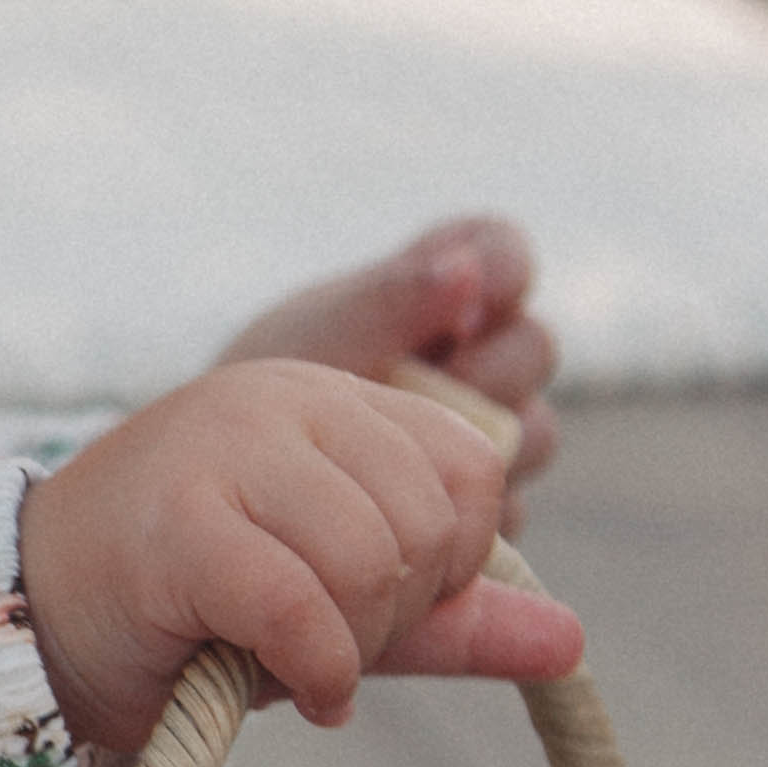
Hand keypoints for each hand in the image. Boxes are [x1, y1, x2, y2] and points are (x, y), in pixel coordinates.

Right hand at [17, 360, 585, 759]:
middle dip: (400, 614)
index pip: (471, 467)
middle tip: (330, 646)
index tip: (380, 607)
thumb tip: (571, 645)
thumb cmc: (187, 614)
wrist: (29, 630)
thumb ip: (452, 617)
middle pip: (432, 521)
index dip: (454, 562)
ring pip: (374, 563)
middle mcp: (277, 400)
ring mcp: (223, 450)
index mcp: (323, 396)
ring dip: (352, 650)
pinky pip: (305, 610)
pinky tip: (291, 693)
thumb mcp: (338, 605)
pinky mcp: (181, 524)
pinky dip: (318, 675)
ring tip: (296, 663)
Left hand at [213, 212, 559, 488]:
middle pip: (532, 348)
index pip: (501, 255)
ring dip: (486, 441)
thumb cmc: (271, 389)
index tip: (464, 307)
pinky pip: (506, 504)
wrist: (234, 488)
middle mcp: (475, 354)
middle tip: (440, 387)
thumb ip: (385, 302)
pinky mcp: (482, 504)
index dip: (501, 270)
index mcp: (439, 289)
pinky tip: (411, 511)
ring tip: (410, 456)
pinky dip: (466, 504)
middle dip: (493, 368)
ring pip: (533, 431)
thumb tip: (466, 270)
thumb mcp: (317, 338)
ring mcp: (487, 429)